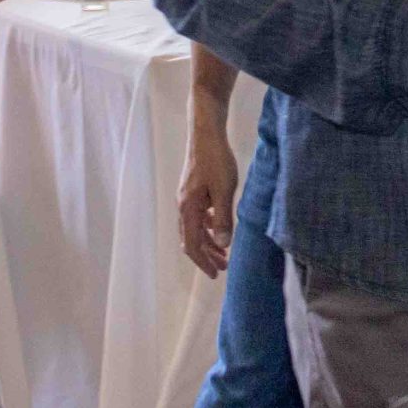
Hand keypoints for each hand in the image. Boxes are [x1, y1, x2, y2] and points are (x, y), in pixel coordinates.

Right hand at [175, 114, 239, 278]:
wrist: (206, 133)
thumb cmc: (216, 160)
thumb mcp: (224, 191)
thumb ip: (222, 218)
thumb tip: (223, 244)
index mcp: (188, 209)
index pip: (192, 245)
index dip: (203, 262)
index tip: (215, 274)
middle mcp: (183, 206)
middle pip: (191, 239)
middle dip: (206, 256)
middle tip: (222, 268)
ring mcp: (187, 197)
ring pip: (195, 228)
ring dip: (208, 242)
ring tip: (223, 252)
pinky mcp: (193, 190)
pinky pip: (198, 216)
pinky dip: (208, 226)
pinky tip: (219, 227)